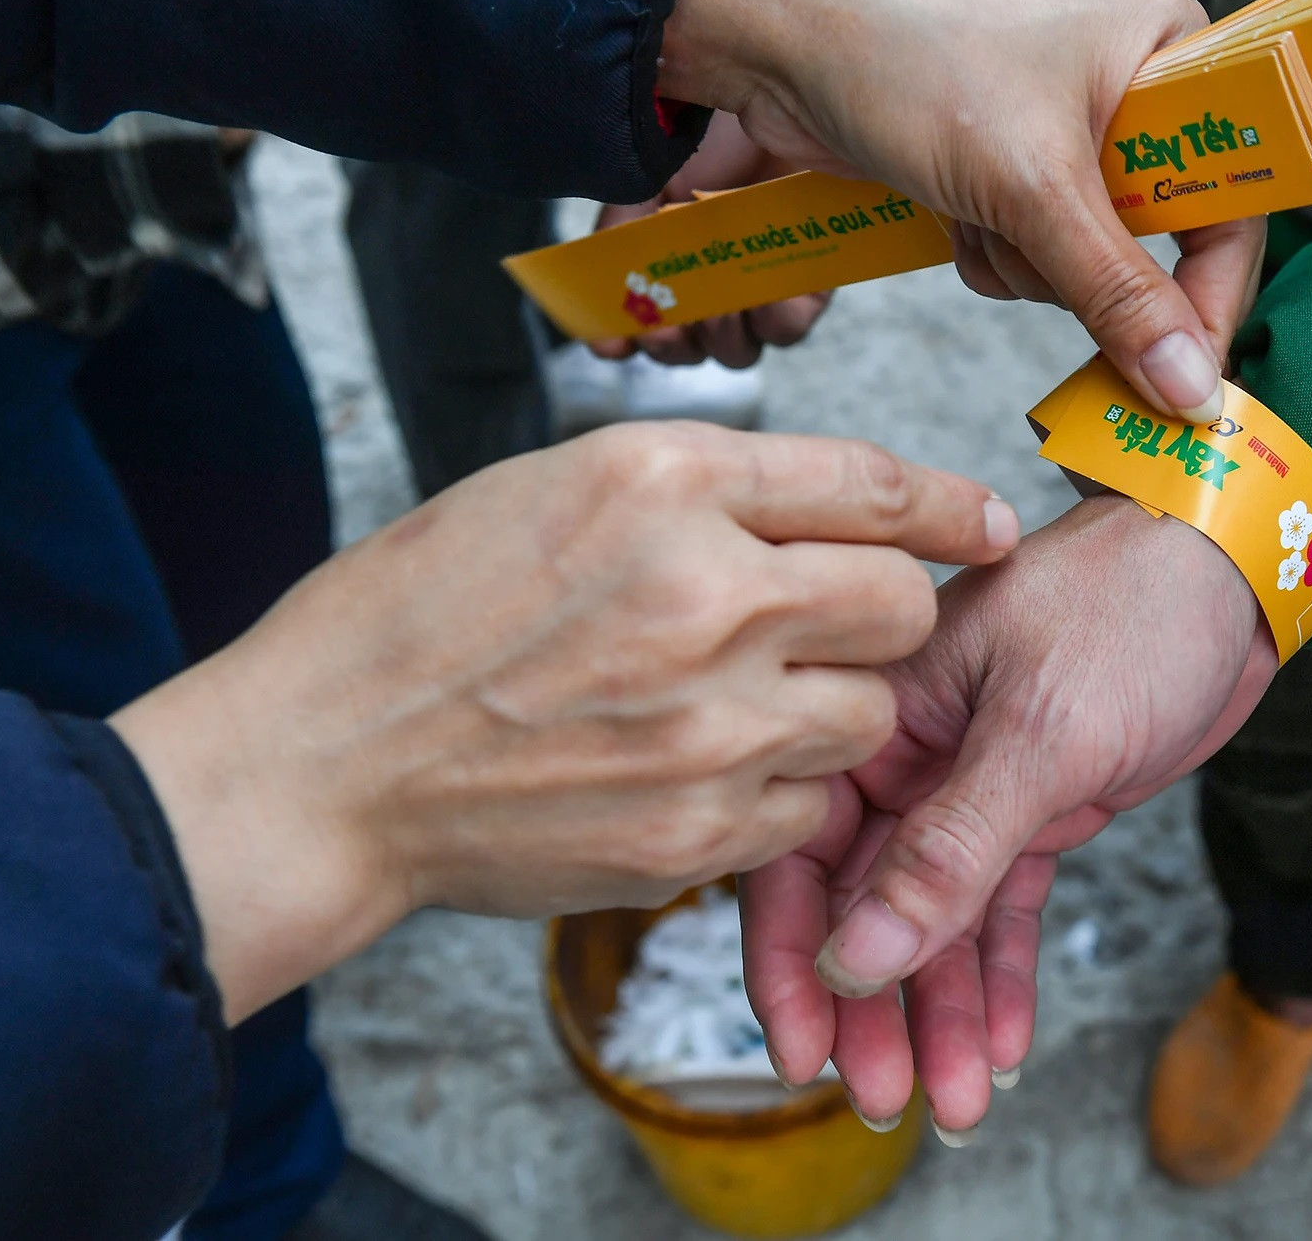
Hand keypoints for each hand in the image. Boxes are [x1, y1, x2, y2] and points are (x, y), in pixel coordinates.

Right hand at [111, 424, 1019, 1023]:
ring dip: (834, 705)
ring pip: (871, 712)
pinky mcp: (699, 829)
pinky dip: (780, 791)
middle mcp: (706, 595)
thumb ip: (700, 490)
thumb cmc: (422, 615)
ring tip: (743, 703)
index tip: (984, 521)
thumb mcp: (552, 488)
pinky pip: (810, 805)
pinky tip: (703, 771)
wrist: (327, 765)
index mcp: (664, 483)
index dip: (946, 504)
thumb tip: (828, 506)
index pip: (870, 482)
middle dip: (889, 610)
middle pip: (903, 603)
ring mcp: (710, 723)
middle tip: (837, 622)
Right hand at [590, 114, 830, 367]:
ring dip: (718, 336)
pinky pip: (787, 329)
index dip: (621, 340)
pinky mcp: (808, 283)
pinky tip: (762, 291)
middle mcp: (713, 282)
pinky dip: (770, 319)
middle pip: (687, 350)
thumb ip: (617, 238)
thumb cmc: (712, 137)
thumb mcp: (648, 182)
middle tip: (671, 318)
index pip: (639, 323)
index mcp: (667, 261)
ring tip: (720, 299)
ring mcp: (759, 286)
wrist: (780, 99)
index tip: (612, 342)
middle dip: (671, 344)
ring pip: (735, 350)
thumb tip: (593, 298)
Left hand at [661, 0, 1266, 422]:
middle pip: (1156, 245)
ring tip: (972, 200)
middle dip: (1080, 266)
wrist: (770, 26)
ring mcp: (1059, 138)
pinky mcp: (998, 172)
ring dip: (1019, 260)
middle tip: (1033, 241)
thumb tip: (1189, 387)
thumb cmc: (905, 43)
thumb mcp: (1031, 179)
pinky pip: (1022, 257)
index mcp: (1172, 54)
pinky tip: (946, 208)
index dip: (1210, 296)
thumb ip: (1118, 293)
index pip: (1236, 202)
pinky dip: (982, 251)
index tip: (1185, 377)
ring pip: (1080, 266)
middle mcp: (1127, 94)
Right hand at [743, 496, 1271, 1134]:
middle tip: (885, 1098)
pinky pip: (1003, 912)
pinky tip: (1004, 1044)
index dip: (794, 955)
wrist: (1236, 572)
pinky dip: (1004, 977)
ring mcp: (972, 787)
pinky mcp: (1037, 811)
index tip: (803, 1049)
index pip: (802, 848)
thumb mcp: (1040, 730)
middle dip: (874, 1008)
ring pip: (938, 923)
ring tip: (956, 1102)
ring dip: (943, 1012)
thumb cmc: (1132, 605)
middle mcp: (909, 755)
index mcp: (879, 710)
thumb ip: (949, 848)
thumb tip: (858, 955)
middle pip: (866, 905)